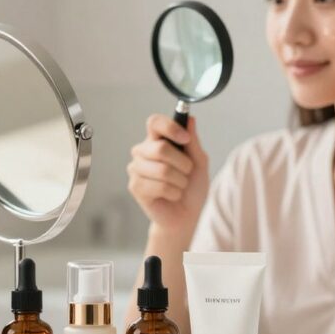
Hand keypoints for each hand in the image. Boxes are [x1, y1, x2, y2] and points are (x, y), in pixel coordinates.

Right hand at [127, 115, 209, 238]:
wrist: (186, 215)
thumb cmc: (191, 187)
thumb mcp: (199, 161)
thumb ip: (193, 141)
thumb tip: (190, 119)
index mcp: (157, 140)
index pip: (154, 122)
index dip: (170, 128)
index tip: (185, 139)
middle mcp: (142, 151)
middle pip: (161, 148)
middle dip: (183, 164)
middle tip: (186, 173)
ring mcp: (136, 168)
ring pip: (163, 169)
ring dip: (180, 181)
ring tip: (179, 186)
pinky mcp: (135, 186)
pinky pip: (160, 186)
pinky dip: (174, 193)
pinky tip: (171, 195)